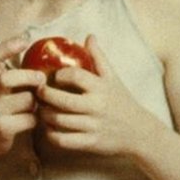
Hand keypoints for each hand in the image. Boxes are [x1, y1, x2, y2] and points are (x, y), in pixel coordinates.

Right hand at [0, 35, 43, 159]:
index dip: (7, 47)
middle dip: (29, 77)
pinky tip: (33, 120)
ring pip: (26, 100)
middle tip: (42, 80)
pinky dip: (36, 119)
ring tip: (38, 105)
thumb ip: (20, 75)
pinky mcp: (2, 127)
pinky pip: (29, 119)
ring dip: (38, 103)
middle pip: (7, 78)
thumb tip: (50, 59)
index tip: (25, 40)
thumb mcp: (5, 89)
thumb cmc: (3, 108)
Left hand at [33, 36, 153, 155]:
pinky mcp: (90, 143)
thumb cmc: (123, 102)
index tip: (53, 76)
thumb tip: (89, 36)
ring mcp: (93, 126)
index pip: (73, 76)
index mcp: (101, 88)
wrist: (140, 132)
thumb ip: (99, 58)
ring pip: (58, 120)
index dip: (58, 74)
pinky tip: (49, 128)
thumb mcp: (114, 79)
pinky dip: (51, 134)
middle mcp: (96, 106)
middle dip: (44, 95)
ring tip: (41, 109)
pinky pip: (63, 140)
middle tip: (39, 92)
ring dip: (44, 114)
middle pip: (60, 100)